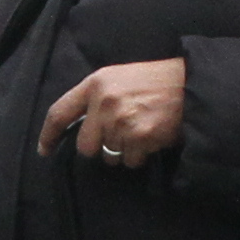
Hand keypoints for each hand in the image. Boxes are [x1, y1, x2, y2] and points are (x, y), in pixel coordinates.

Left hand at [43, 59, 188, 168]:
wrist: (194, 84)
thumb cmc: (156, 81)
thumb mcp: (119, 78)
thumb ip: (96, 98)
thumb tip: (78, 126)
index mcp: (95, 84)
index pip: (59, 113)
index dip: (48, 135)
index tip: (44, 150)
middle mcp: (104, 102)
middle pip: (84, 145)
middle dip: (99, 148)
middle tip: (118, 137)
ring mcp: (122, 121)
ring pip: (109, 155)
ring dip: (123, 151)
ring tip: (141, 132)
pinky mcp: (141, 136)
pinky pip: (130, 160)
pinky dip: (140, 155)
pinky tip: (152, 138)